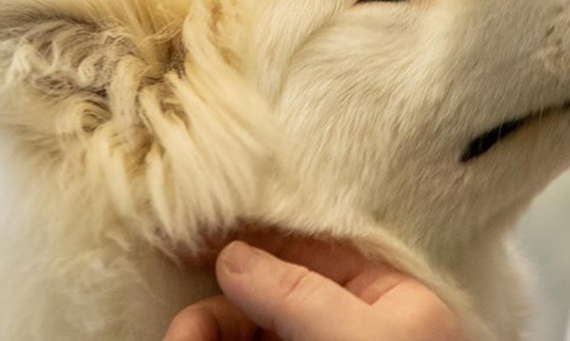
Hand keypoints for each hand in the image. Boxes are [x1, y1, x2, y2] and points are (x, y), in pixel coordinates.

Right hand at [162, 233, 473, 340]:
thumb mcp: (355, 337)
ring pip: (253, 337)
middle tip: (181, 336)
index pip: (310, 250)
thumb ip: (296, 293)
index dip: (252, 240)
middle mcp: (354, 326)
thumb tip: (232, 254)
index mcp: (388, 296)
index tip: (192, 238)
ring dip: (211, 336)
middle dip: (219, 314)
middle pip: (270, 300)